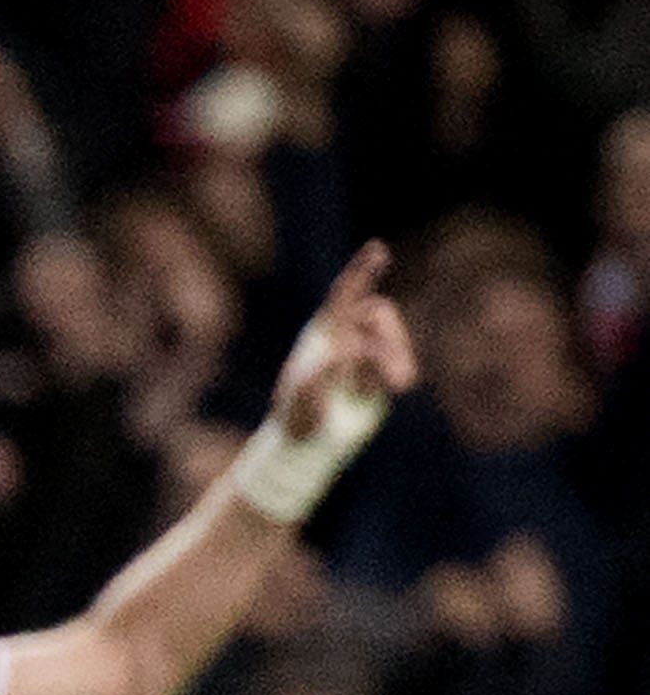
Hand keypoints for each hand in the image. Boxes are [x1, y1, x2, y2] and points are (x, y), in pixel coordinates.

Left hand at [272, 243, 416, 433]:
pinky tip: (401, 386)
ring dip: (397, 355)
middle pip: (379, 313)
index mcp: (322, 333)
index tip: (378, 250)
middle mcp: (347, 337)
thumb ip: (317, 375)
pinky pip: (396, 361)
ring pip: (391, 338)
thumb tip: (343, 352)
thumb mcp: (300, 397)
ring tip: (401, 384)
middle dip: (389, 332)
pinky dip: (399, 368)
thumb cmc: (294, 418)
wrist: (306, 445)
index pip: (345, 294)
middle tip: (388, 361)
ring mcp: (365, 355)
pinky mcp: (378, 374)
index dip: (362, 271)